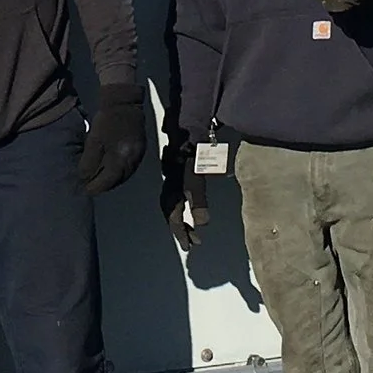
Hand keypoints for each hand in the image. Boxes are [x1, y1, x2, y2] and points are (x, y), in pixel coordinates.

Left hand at [77, 83, 147, 196]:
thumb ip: (89, 162)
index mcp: (120, 159)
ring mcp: (138, 155)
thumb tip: (84, 178)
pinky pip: (130, 167)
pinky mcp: (140, 149)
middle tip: (91, 187)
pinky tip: (112, 170)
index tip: (86, 190)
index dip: (96, 187)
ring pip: (125, 175)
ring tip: (100, 180)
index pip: (108, 181)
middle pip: (118, 180)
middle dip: (104, 185)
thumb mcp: (93, 141)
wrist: (124, 103)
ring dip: (113, 180)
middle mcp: (132, 161)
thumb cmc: (106, 121)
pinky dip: (120, 171)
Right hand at [159, 133, 207, 251]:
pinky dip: (182, 206)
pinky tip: (190, 207)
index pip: (174, 216)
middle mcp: (170, 184)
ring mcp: (173, 176)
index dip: (181, 233)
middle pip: (171, 212)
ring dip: (181, 218)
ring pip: (173, 203)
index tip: (190, 246)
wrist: (191, 126)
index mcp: (173, 188)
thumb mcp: (199, 176)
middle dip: (181, 229)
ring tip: (192, 230)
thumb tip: (202, 223)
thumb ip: (199, 199)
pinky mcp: (179, 170)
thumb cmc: (197, 150)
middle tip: (192, 242)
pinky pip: (177, 194)